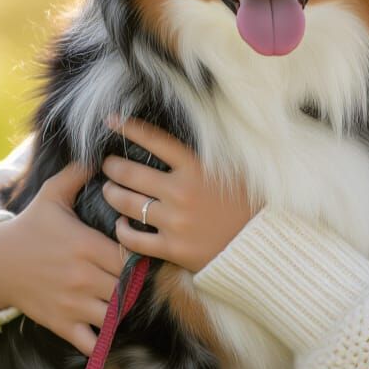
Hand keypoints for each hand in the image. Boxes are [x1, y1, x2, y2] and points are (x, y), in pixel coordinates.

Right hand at [0, 162, 125, 356]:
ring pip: (114, 314)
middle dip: (136, 284)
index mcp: (85, 245)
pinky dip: (103, 339)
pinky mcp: (59, 323)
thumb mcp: (51, 195)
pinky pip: (90, 342)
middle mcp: (82, 277)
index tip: (140, 252)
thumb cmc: (30, 226)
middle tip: (138, 277)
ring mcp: (71, 303)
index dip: (140, 256)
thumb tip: (99, 154)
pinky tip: (107, 327)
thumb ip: (77, 174)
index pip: (130, 256)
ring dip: (123, 309)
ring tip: (124, 299)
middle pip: (127, 286)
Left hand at [101, 116, 258, 273]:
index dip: (129, 128)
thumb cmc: (247, 203)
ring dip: (112, 195)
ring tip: (108, 190)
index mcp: (197, 167)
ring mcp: (176, 221)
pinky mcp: (173, 248)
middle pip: (131, 174)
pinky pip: (134, 239)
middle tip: (107, 164)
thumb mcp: (231, 168)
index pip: (154, 140)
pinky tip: (120, 225)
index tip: (112, 121)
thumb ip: (204, 156)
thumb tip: (178, 142)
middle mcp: (182, 191)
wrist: (261, 243)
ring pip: (127, 204)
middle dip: (112, 167)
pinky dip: (121, 230)